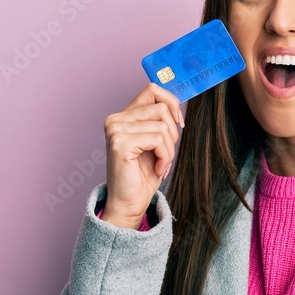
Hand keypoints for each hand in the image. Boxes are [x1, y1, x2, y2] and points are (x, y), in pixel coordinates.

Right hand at [103, 83, 183, 228]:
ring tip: (161, 164)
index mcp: (123, 116)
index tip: (179, 122)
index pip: (152, 90)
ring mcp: (115, 131)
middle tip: (166, 154)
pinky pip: (158, 139)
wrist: (129, 203)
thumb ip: (160, 121)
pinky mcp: (120, 144)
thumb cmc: (143, 175)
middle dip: (173, 133)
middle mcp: (115, 120)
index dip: (171, 102)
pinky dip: (165, 156)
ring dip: (170, 149)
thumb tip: (177, 106)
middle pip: (161, 108)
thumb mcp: (155, 142)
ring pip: (163, 126)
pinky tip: (157, 168)